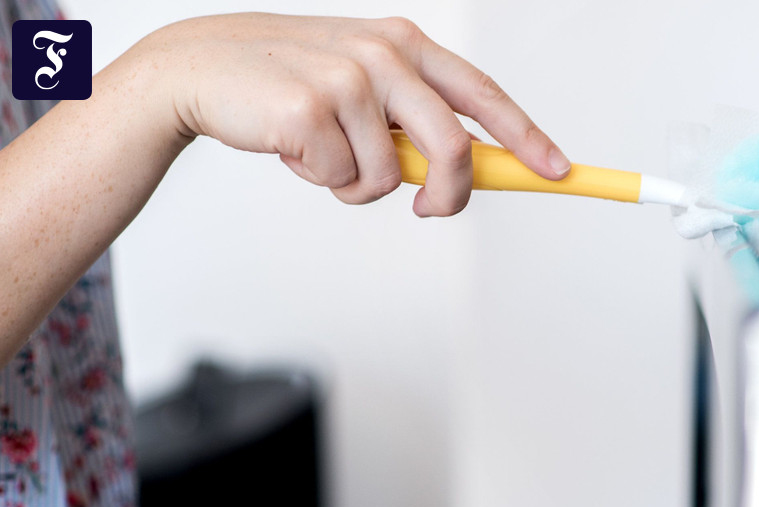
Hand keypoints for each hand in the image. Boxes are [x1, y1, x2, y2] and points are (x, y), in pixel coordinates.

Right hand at [135, 12, 569, 214]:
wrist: (199, 69)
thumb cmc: (289, 85)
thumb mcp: (361, 88)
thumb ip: (411, 120)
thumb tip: (465, 176)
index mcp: (405, 44)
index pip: (483, 95)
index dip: (526, 137)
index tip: (559, 171)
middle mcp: (385, 54)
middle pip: (454, 148)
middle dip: (450, 196)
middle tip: (429, 211)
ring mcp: (348, 80)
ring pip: (389, 180)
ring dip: (357, 186)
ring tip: (322, 154)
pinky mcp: (310, 111)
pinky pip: (343, 182)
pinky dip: (322, 181)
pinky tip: (293, 149)